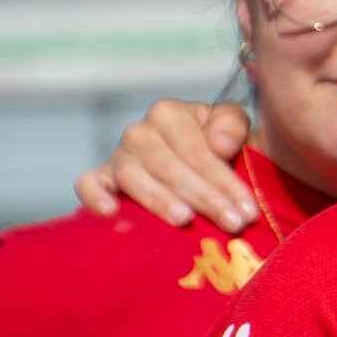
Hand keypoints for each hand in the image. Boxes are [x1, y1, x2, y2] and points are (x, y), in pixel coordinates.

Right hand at [74, 99, 257, 232]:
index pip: (198, 152)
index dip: (225, 182)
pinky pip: (88, 183)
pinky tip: (112, 213)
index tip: (248, 210)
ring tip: (185, 220)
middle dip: (206, 198)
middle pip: (171, 168)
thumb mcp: (234, 127)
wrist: (198, 164)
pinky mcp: (99, 177)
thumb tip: (220, 145)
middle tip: (232, 224)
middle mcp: (139, 131)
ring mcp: (117, 155)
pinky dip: (95, 196)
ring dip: (160, 201)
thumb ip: (232, 125)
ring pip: (134, 178)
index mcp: (169, 113)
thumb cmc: (218, 146)